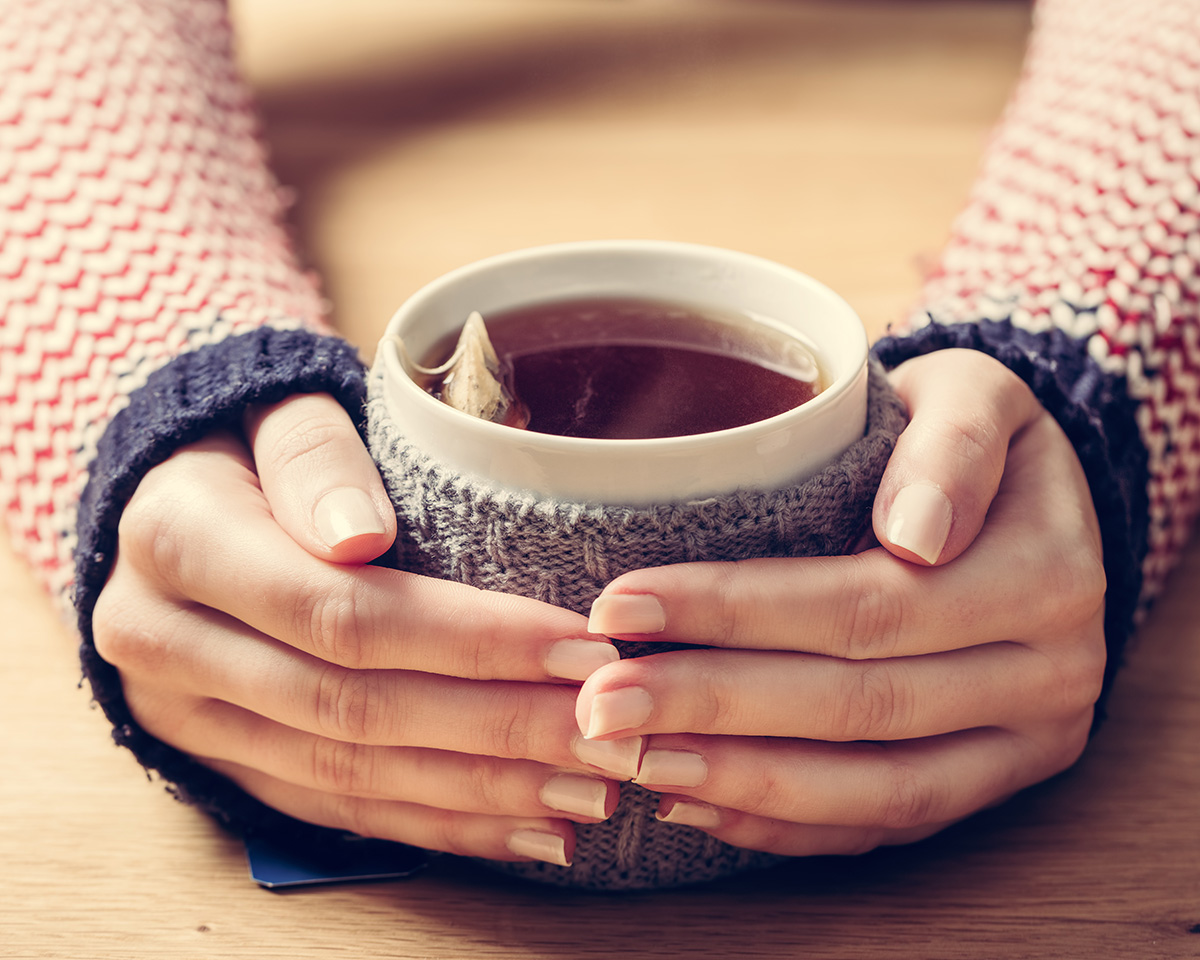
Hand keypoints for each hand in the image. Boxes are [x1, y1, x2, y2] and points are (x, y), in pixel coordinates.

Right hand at [91, 392, 633, 866]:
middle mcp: (167, 644)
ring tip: (587, 791)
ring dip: (478, 791)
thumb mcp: (275, 412)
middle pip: (354, 706)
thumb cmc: (250, 441)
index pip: (342, 611)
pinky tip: (521, 830)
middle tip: (606, 732)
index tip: (580, 647)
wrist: (166, 502)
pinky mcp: (224, 760)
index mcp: (178, 543)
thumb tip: (358, 534)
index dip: (469, 639)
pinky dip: (435, 824)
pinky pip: (334, 808)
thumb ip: (315, 457)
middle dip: (496, 726)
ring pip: (349, 774)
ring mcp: (190, 717)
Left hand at [574, 350, 1106, 856]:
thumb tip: (919, 533)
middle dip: (713, 706)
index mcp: (1044, 573)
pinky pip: (885, 824)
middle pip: (856, 704)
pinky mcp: (991, 782)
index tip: (620, 606)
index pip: (864, 605)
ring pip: (872, 788)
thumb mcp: (972, 396)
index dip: (737, 613)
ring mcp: (1024, 742)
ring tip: (632, 760)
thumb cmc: (966, 431)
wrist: (1028, 496)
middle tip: (599, 704)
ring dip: (740, 780)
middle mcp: (1049, 673)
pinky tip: (695, 803)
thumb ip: (952, 446)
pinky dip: (786, 823)